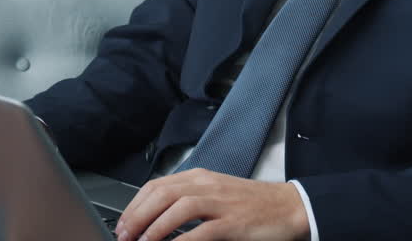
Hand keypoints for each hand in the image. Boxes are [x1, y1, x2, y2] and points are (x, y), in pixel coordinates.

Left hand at [114, 169, 309, 240]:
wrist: (290, 207)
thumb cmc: (253, 204)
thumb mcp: (216, 195)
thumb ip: (189, 201)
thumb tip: (157, 218)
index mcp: (200, 177)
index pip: (157, 185)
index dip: (134, 205)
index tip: (122, 224)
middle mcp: (207, 185)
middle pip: (162, 194)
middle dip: (137, 217)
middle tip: (124, 236)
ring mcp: (221, 203)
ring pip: (178, 208)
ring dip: (154, 227)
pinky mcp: (233, 223)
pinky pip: (201, 232)